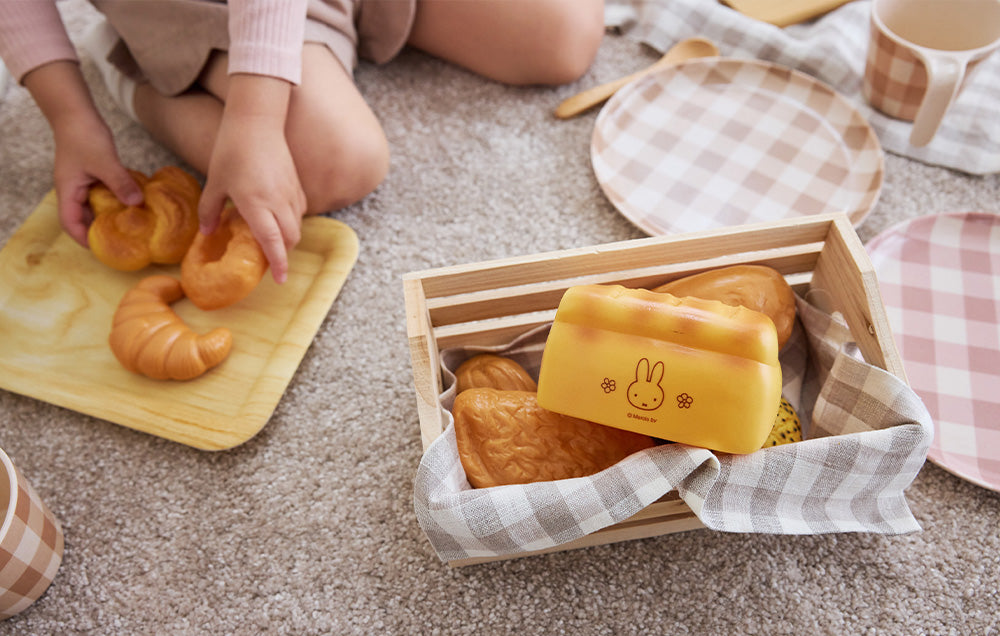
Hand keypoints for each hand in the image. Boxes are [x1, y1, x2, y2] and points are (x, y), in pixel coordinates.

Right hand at [23, 61, 141, 244]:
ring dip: (109, 215)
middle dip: (99, 231)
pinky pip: (102, 194)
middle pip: (82, 218)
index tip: (101, 248)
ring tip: (130, 226)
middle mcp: (73, 190)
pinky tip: (131, 203)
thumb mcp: (105, 162)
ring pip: (94, 206)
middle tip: (122, 241)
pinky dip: (114, 200)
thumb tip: (137, 204)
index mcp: (68, 191)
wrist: (77, 113)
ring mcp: (82, 183)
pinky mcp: (92, 175)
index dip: (83, 238)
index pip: (70, 223)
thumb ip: (120, 183)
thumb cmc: (84, 136)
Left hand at [198, 74, 306, 283]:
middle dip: (283, 254)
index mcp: (256, 204)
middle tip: (268, 260)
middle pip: (290, 239)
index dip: (277, 264)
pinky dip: (291, 222)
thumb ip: (211, 210)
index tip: (279, 279)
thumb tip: (208, 233)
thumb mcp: (215, 181)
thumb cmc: (231, 150)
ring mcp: (291, 193)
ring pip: (297, 226)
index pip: (272, 242)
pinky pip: (300, 211)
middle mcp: (278, 202)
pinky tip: (277, 218)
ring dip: (287, 238)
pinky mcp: (297, 184)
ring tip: (271, 240)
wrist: (257, 121)